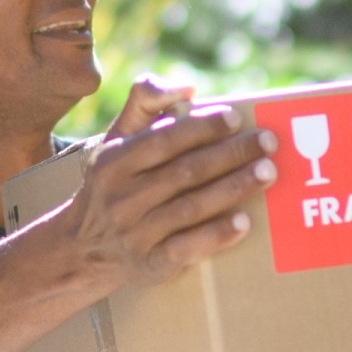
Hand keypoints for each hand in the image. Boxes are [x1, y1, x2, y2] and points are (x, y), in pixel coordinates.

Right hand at [51, 75, 277, 289]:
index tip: (236, 118)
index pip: (163, 140)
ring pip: (191, 207)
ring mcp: (136, 233)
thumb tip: (187, 87)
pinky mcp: (151, 263)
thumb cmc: (113, 182)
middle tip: (267, 142)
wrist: (84, 248)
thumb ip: (144, 102)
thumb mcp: (116, 140)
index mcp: (114, 162)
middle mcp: (123, 197)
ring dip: (233, 189)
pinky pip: (187, 248)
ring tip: (267, 172)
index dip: (201, 128)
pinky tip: (244, 223)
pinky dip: (216, 235)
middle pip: (185, 172)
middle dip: (230, 155)